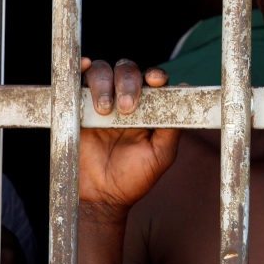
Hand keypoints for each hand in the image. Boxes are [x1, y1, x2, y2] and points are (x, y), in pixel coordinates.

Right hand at [78, 58, 179, 222]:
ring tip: (105, 109)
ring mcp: (102, 101)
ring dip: (104, 83)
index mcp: (150, 108)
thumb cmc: (135, 176)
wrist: (102, 196)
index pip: (154, 81)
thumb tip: (186, 93)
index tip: (155, 81)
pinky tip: (85, 67)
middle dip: (128, 83)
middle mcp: (127, 99)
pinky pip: (77, 81)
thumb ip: (173, 126)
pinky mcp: (78, 107)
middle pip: (128, 71)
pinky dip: (81, 69)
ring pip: (103, 71)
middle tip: (126, 109)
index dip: (156, 76)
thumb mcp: (161, 153)